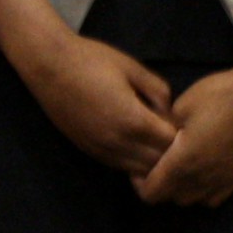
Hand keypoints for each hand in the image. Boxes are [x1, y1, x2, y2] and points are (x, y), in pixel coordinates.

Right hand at [21, 30, 177, 177]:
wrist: (49, 65)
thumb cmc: (93, 60)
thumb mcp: (134, 68)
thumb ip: (159, 91)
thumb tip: (169, 112)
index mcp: (133, 120)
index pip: (171, 144)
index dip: (182, 136)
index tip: (183, 122)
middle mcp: (119, 142)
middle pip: (157, 164)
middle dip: (170, 153)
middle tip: (172, 133)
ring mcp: (102, 150)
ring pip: (139, 172)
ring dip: (152, 161)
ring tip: (155, 140)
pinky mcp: (90, 151)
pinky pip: (120, 167)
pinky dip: (134, 162)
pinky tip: (136, 144)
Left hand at [137, 63, 232, 207]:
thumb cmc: (219, 95)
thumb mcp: (181, 106)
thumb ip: (162, 129)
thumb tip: (154, 138)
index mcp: (182, 162)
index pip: (150, 192)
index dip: (139, 182)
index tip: (138, 164)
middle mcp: (201, 179)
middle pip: (169, 198)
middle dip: (158, 185)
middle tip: (157, 162)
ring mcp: (221, 181)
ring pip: (191, 200)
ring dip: (179, 189)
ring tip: (179, 167)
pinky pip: (213, 198)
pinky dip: (202, 191)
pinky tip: (202, 172)